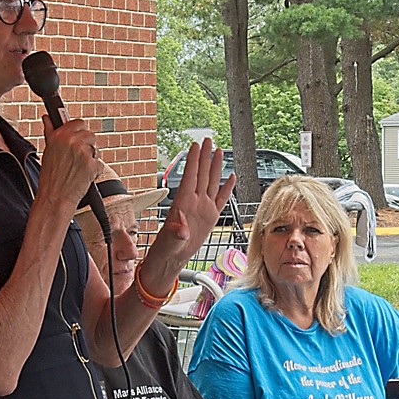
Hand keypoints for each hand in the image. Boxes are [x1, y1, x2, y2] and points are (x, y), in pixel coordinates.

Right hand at [38, 115, 101, 208]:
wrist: (55, 197)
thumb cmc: (50, 176)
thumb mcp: (48, 150)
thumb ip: (51, 131)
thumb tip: (48, 117)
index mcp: (60, 135)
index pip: (79, 122)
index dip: (79, 131)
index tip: (78, 137)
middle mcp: (72, 141)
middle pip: (90, 135)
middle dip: (87, 145)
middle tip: (78, 158)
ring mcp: (84, 152)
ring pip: (96, 149)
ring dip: (91, 157)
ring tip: (79, 167)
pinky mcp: (93, 164)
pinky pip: (99, 163)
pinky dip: (94, 169)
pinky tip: (84, 175)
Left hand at [150, 138, 234, 267]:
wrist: (172, 259)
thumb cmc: (167, 249)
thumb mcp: (170, 241)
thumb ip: (176, 232)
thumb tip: (181, 227)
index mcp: (184, 203)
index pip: (191, 176)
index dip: (194, 160)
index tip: (196, 145)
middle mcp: (195, 202)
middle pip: (202, 174)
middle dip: (205, 156)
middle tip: (208, 140)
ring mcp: (203, 208)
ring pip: (212, 182)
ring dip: (215, 167)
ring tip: (219, 152)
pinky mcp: (211, 216)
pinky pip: (221, 198)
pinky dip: (226, 188)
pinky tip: (231, 177)